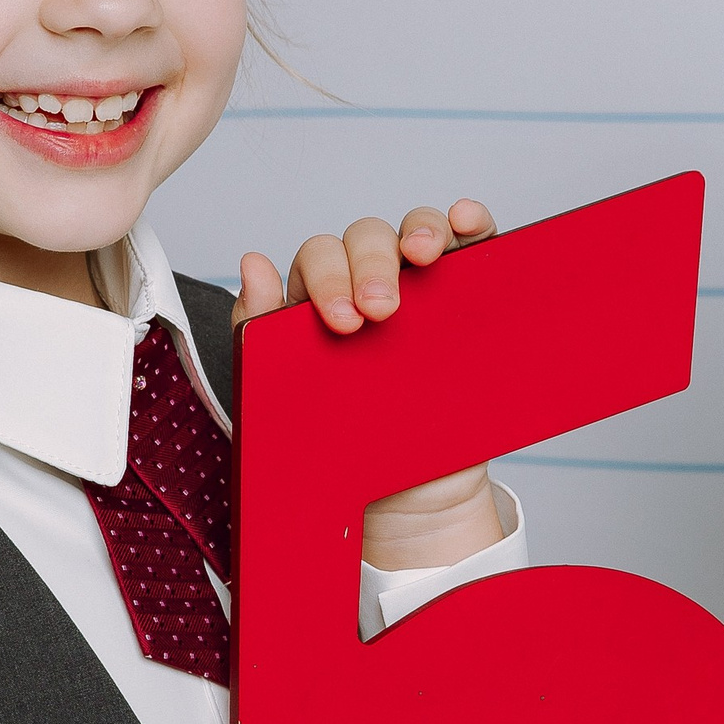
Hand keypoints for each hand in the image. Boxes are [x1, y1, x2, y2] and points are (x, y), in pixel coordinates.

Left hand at [235, 202, 504, 570]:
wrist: (403, 499)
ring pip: (416, 230)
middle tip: (379, 314)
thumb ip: (259, 334)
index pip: (319, 260)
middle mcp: (369, 283)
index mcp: (318, 301)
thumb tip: (252, 263)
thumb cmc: (338, 447)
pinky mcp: (466, 300)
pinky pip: (470, 247)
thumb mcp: (285, 398)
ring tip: (421, 257)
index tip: (342, 323)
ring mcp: (421, 290)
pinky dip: (470, 223)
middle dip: (370, 266)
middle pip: (365, 240)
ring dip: (419, 230)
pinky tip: (464, 223)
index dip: (328, 278)